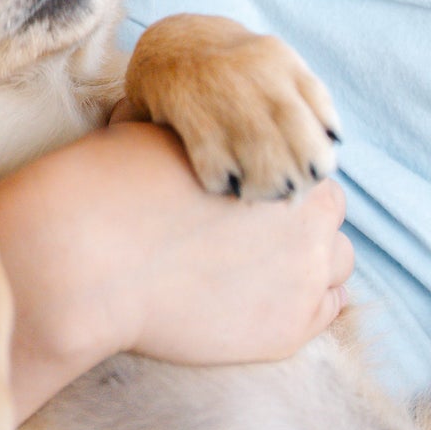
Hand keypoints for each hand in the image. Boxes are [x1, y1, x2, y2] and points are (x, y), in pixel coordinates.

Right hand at [0, 118, 351, 401]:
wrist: (94, 261)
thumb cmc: (116, 186)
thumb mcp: (162, 132)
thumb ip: (192, 128)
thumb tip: (154, 103)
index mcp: (284, 152)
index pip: (307, 158)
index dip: (280, 175)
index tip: (253, 194)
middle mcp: (309, 210)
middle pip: (329, 209)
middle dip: (300, 217)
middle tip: (257, 231)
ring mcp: (306, 271)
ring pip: (336, 260)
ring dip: (310, 260)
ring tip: (263, 268)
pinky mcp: (291, 326)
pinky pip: (326, 309)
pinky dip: (307, 303)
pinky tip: (268, 298)